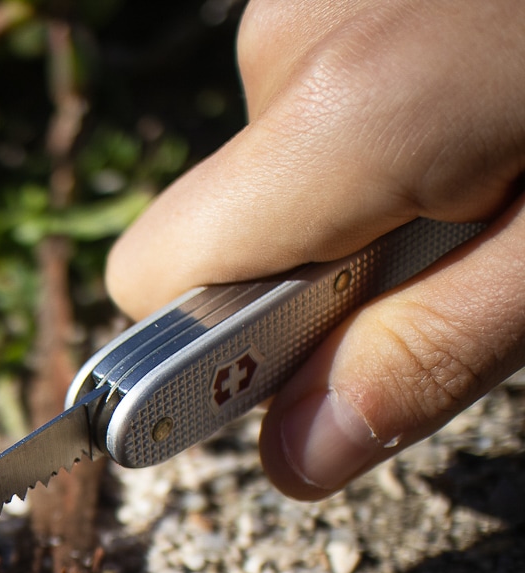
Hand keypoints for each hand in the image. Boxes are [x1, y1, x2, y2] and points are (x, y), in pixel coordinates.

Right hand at [104, 0, 524, 498]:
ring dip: (365, 178)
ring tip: (501, 135)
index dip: (212, 348)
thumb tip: (294, 457)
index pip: (156, 280)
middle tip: (469, 230)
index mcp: (343, 121)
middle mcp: (296, 37)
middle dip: (315, 259)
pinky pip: (319, 76)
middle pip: (224, 216)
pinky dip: (387, 107)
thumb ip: (429, 351)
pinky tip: (488, 78)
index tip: (320, 360)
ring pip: (280, 146)